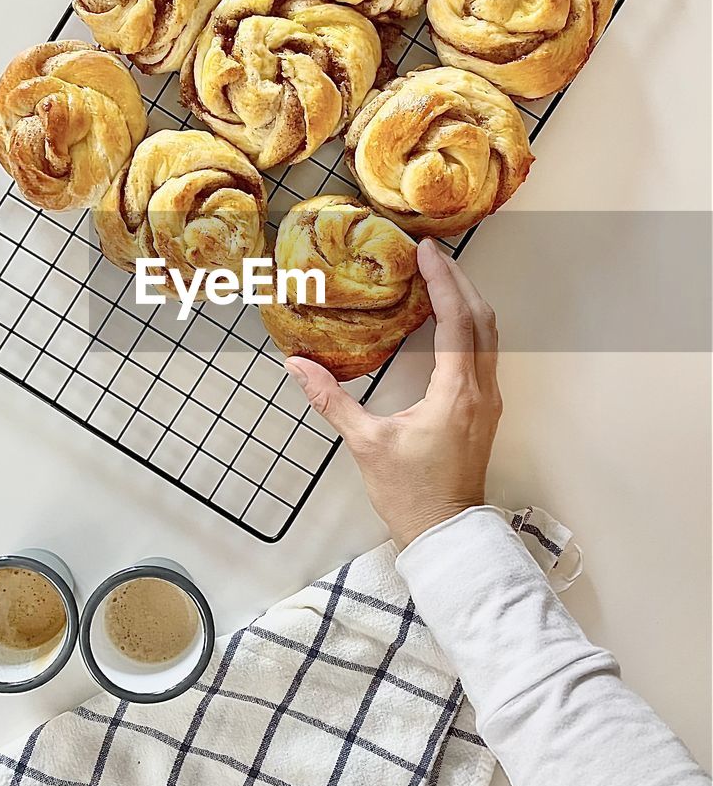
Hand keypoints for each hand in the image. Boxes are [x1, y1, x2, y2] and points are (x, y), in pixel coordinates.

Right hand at [285, 238, 501, 547]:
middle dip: (458, 280)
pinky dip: (468, 325)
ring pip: (488, 334)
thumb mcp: (366, 445)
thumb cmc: (411, 494)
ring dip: (466, 301)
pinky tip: (445, 322)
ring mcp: (487, 400)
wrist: (445, 534)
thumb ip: (332, 401)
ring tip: (438, 278)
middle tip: (432, 254)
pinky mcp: (483, 410)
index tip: (427, 251)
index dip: (443, 280)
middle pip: (482, 318)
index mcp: (456, 392)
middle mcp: (481, 390)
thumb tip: (297, 367)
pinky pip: (484, 353)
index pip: (457, 320)